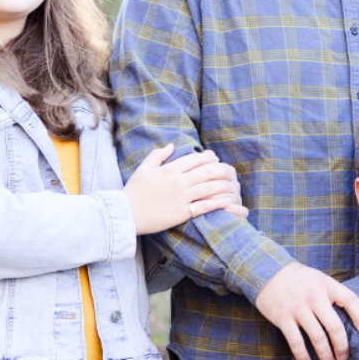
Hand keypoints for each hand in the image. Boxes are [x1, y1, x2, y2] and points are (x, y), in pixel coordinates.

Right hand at [124, 144, 245, 234]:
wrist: (125, 214)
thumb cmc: (134, 191)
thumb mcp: (144, 168)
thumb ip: (158, 155)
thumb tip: (172, 145)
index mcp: (169, 169)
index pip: (195, 159)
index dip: (209, 157)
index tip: (215, 158)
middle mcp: (178, 181)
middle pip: (207, 171)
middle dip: (221, 169)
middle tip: (229, 171)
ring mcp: (181, 197)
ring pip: (209, 187)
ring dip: (224, 185)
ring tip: (233, 184)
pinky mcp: (182, 212)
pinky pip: (204, 206)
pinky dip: (218, 202)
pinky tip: (227, 200)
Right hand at [255, 262, 358, 359]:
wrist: (267, 271)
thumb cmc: (298, 279)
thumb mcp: (319, 278)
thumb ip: (333, 294)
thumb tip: (352, 316)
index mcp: (326, 285)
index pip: (350, 300)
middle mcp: (314, 297)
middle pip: (335, 327)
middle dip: (342, 346)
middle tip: (344, 357)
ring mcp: (298, 308)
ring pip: (317, 337)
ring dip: (325, 354)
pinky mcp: (283, 318)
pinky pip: (296, 341)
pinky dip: (302, 355)